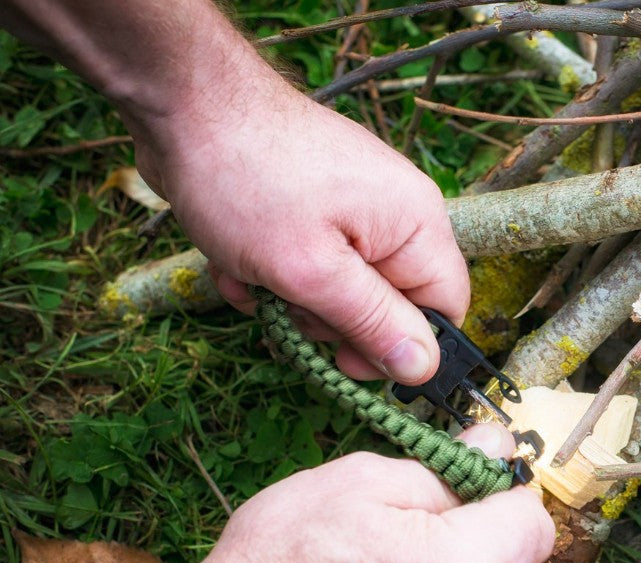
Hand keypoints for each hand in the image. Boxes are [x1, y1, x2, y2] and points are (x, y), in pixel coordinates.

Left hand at [129, 65, 466, 384]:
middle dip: (333, 322)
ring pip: (341, 288)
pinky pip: (308, 262)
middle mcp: (396, 213)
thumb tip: (424, 369)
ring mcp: (353, 205)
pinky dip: (271, 274)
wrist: (182, 103)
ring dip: (293, 300)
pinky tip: (234, 261)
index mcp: (416, 223)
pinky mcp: (314, 203)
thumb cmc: (248, 179)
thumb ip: (372, 323)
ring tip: (251, 279)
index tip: (348, 364)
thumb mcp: (311, 271)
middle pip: (390, 303)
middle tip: (289, 312)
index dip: (404, 348)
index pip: (445, 308)